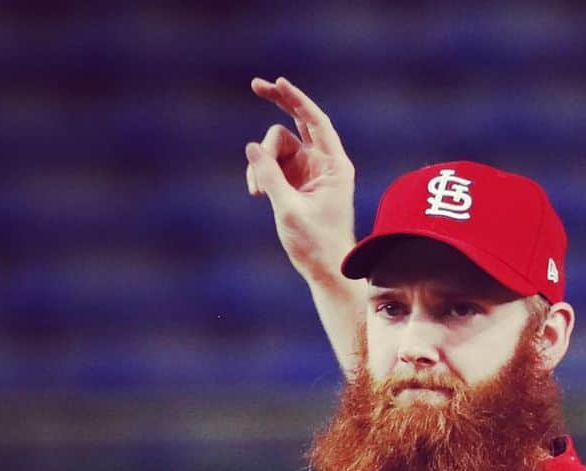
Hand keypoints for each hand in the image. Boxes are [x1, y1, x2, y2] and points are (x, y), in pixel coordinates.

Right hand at [245, 76, 356, 283]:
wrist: (325, 270)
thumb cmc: (315, 244)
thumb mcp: (288, 208)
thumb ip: (269, 175)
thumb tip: (251, 146)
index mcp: (334, 167)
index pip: (316, 122)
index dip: (297, 100)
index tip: (278, 84)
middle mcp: (323, 164)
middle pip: (298, 123)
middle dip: (278, 105)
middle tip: (255, 84)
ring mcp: (308, 172)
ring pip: (277, 148)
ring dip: (261, 163)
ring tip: (255, 191)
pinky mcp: (295, 183)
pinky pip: (272, 165)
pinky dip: (260, 174)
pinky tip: (255, 193)